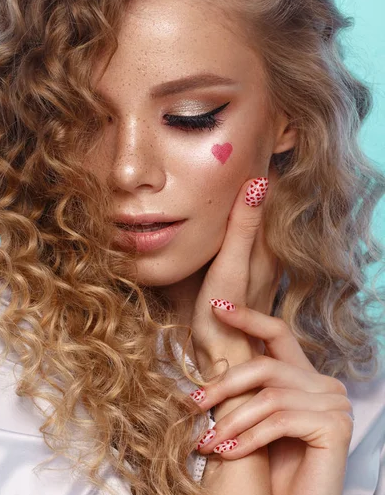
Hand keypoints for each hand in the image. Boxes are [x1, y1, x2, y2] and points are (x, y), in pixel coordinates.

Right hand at [190, 161, 281, 375]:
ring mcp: (259, 264)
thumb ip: (243, 226)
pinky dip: (241, 218)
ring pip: (258, 220)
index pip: (271, 194)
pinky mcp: (247, 274)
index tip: (256, 138)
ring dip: (249, 196)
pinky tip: (229, 214)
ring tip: (237, 170)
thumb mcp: (230, 266)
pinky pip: (248, 236)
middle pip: (266, 204)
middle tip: (245, 145)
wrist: (223, 356)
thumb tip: (260, 182)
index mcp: (265, 245)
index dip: (265, 165)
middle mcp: (268, 252)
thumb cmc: (222, 315)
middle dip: (258, 176)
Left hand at [193, 302, 353, 494]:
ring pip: (269, 396)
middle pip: (266, 365)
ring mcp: (335, 403)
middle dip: (225, 384)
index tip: (216, 306)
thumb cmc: (271, 472)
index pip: (277, 333)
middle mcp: (325, 383)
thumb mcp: (252, 421)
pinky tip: (228, 455)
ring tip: (207, 443)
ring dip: (231, 421)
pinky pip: (281, 421)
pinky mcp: (336, 426)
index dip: (248, 316)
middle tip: (194, 404)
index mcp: (305, 376)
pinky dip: (249, 438)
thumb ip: (244, 391)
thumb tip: (204, 367)